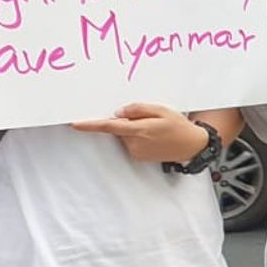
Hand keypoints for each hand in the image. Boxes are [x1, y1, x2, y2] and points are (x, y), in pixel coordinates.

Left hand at [70, 103, 209, 162]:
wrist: (191, 145)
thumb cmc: (178, 125)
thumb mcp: (162, 110)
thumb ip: (138, 109)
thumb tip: (118, 112)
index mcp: (140, 130)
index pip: (110, 126)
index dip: (91, 125)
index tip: (75, 124)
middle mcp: (135, 143)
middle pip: (118, 128)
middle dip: (126, 121)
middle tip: (148, 119)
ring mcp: (136, 152)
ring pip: (124, 135)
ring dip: (133, 129)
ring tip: (155, 129)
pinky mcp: (138, 157)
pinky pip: (130, 142)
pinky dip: (137, 137)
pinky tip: (153, 137)